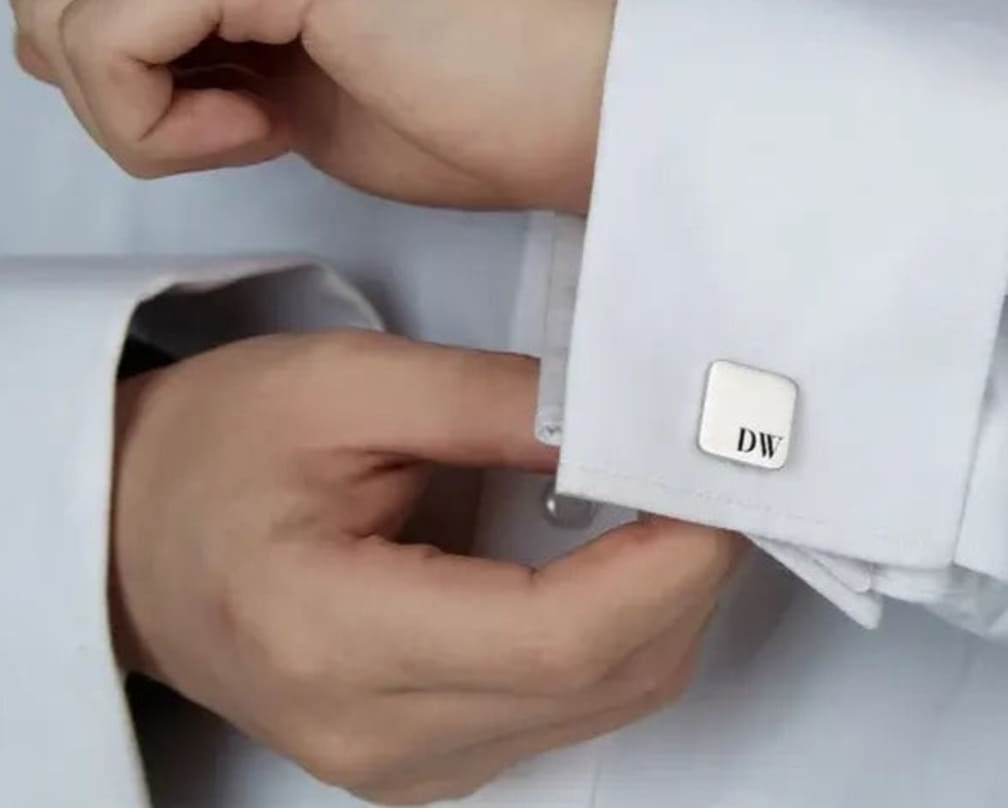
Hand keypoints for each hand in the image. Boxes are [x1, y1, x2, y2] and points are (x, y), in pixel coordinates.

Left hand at [8, 0, 621, 213]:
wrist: (618, 97)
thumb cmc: (496, 100)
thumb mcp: (308, 73)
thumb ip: (202, 45)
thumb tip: (89, 57)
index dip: (135, 74)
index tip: (240, 115)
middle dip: (124, 91)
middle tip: (246, 126)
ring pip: (57, 4)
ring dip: (138, 106)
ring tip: (262, 126)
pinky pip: (102, 37)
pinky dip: (155, 121)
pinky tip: (265, 131)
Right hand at [112, 329, 739, 804]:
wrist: (136, 536)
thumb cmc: (214, 449)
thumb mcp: (344, 386)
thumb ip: (493, 403)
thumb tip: (620, 422)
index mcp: (334, 636)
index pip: (559, 636)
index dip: (670, 559)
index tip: (725, 477)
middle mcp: (377, 736)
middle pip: (604, 678)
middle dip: (689, 572)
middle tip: (717, 471)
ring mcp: (405, 767)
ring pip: (604, 700)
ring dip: (664, 600)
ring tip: (673, 500)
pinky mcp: (426, 755)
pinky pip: (567, 704)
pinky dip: (620, 630)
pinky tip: (620, 556)